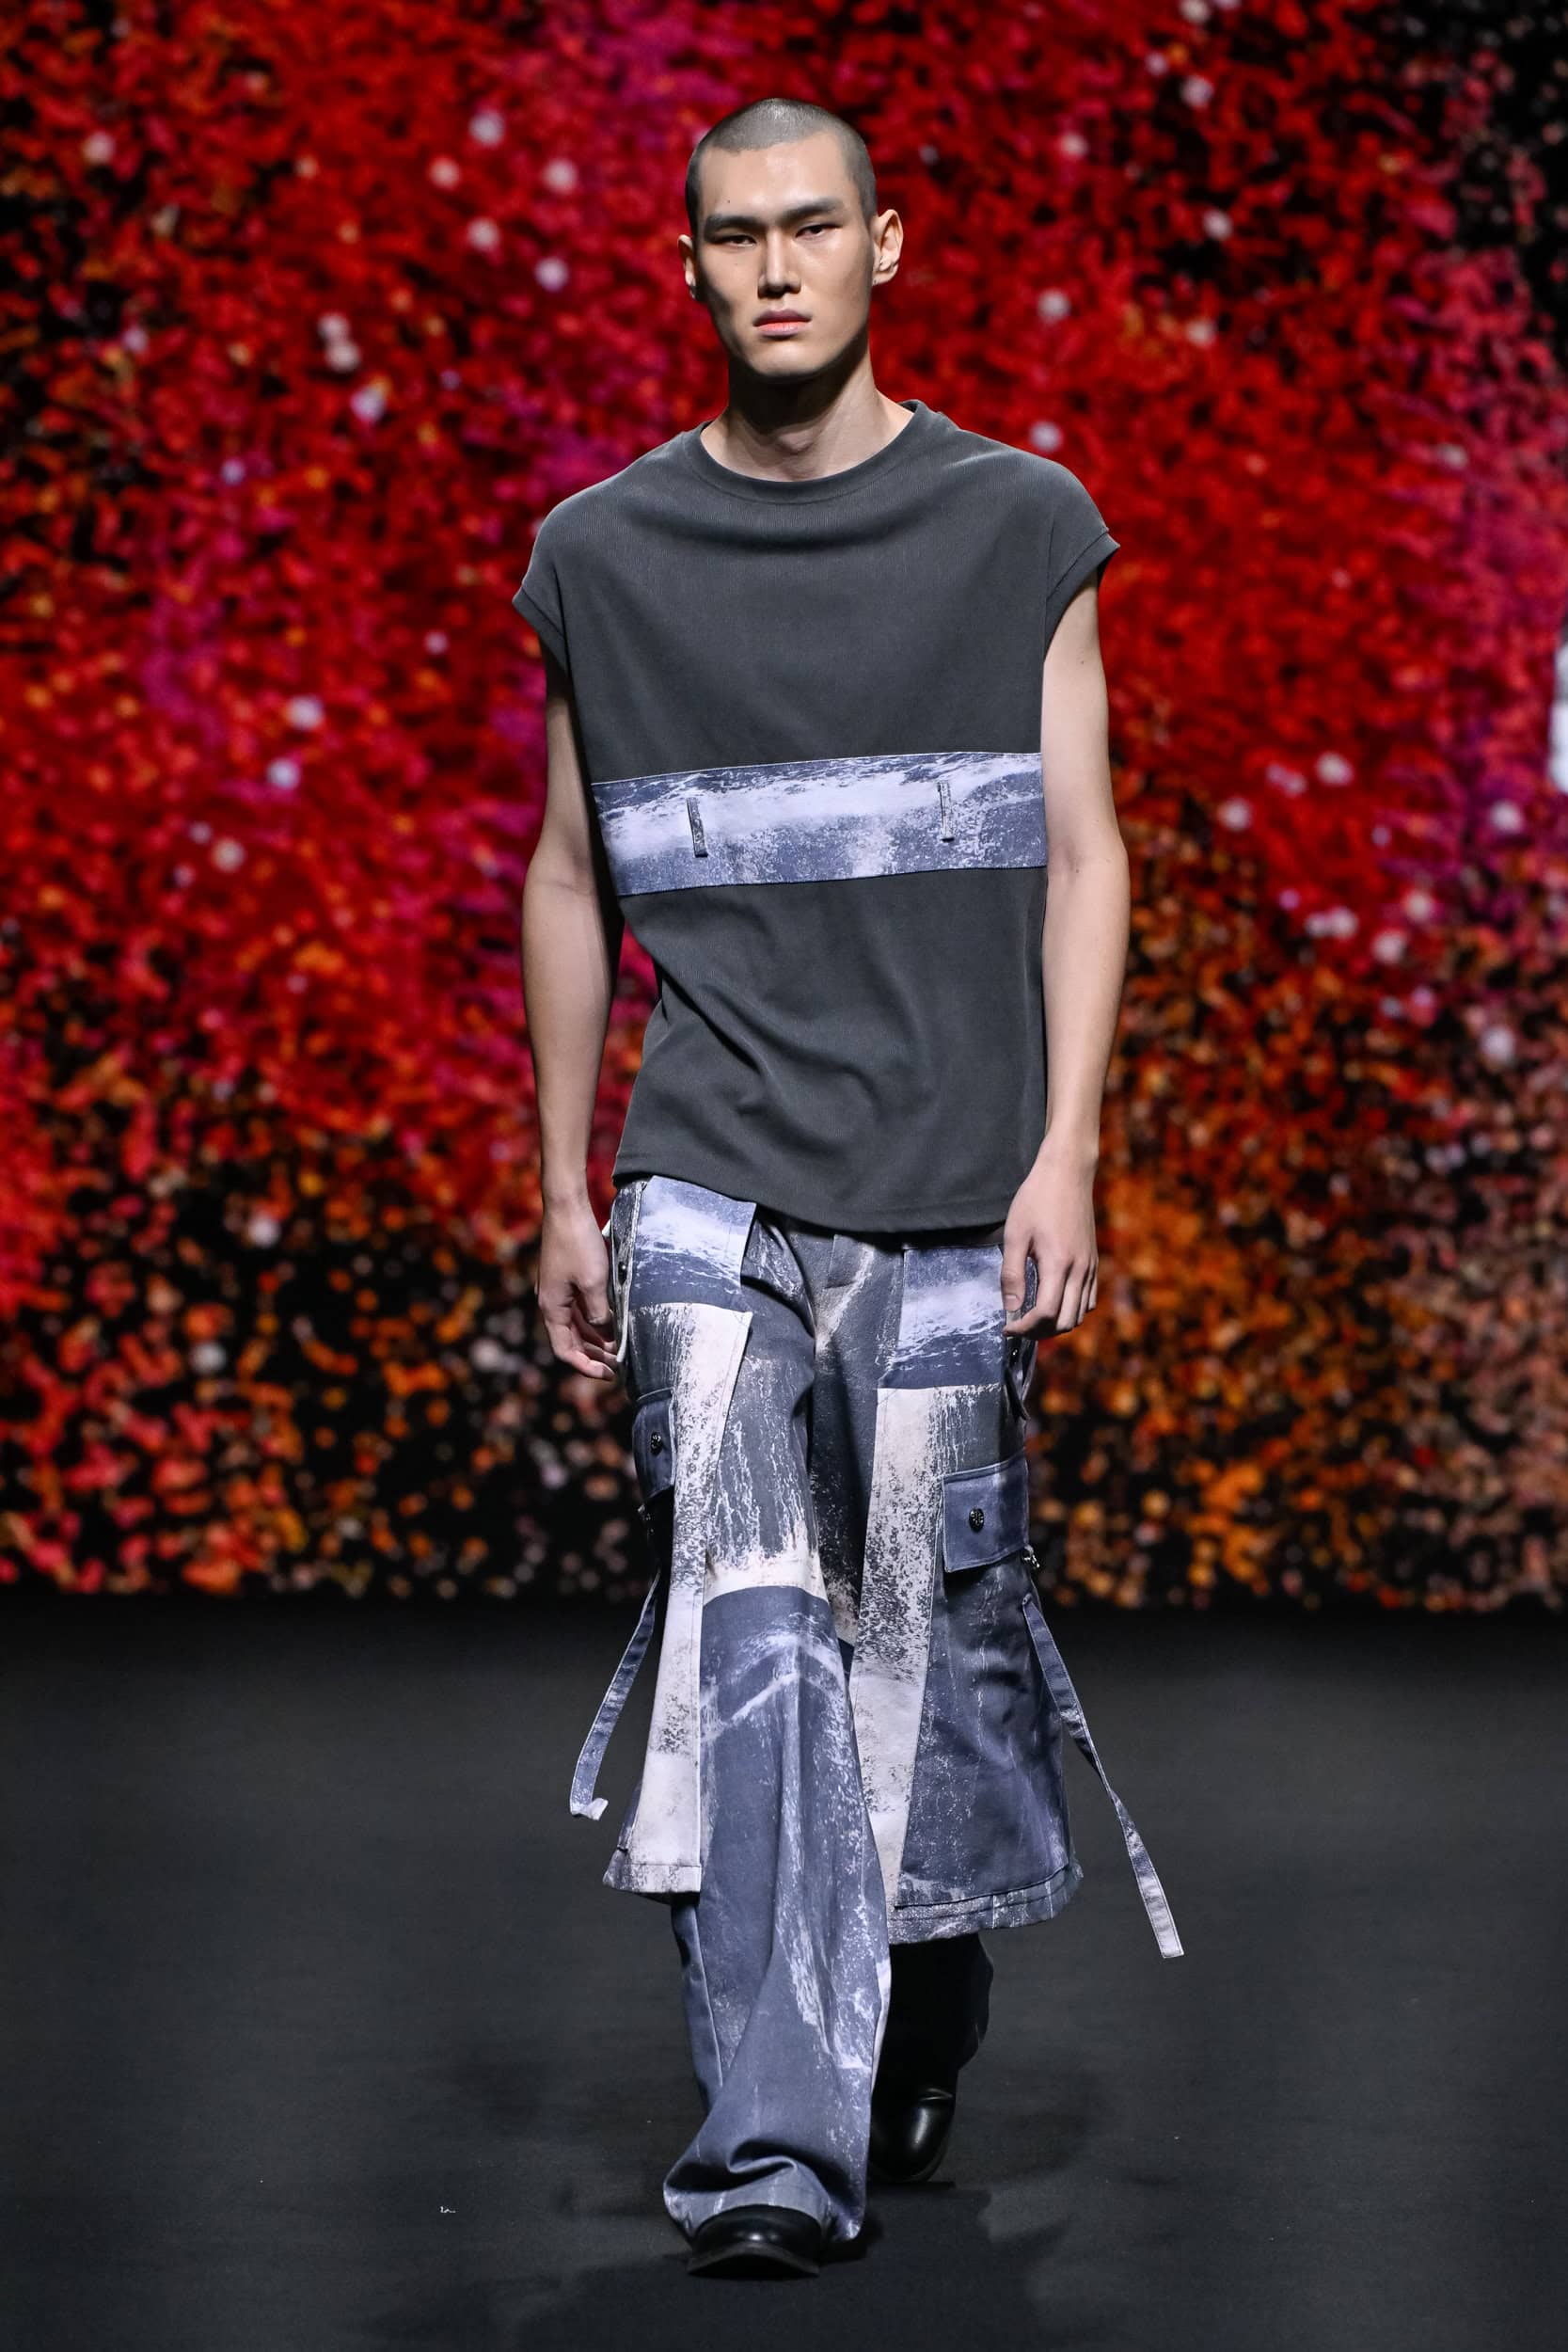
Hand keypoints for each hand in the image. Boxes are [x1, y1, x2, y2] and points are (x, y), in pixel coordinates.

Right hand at [537, 1196, 618, 1380]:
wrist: (566, 1207)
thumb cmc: (578, 1243)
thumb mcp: (594, 1283)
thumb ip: (600, 1313)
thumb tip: (608, 1335)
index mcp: (551, 1308)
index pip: (565, 1350)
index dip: (585, 1366)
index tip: (608, 1374)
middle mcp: (551, 1303)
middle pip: (570, 1341)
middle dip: (593, 1355)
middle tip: (619, 1366)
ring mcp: (558, 1291)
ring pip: (576, 1326)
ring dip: (596, 1339)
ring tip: (620, 1349)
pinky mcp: (566, 1279)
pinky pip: (579, 1309)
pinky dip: (595, 1321)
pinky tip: (613, 1324)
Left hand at [1000, 1149, 1099, 1339]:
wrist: (1067, 1174)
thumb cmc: (1036, 1199)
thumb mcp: (1015, 1235)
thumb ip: (1011, 1275)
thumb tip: (1010, 1309)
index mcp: (1058, 1264)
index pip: (1046, 1314)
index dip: (1024, 1328)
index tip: (1007, 1327)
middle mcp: (1080, 1270)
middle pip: (1066, 1322)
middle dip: (1039, 1332)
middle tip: (1017, 1325)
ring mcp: (1090, 1266)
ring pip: (1080, 1315)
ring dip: (1057, 1324)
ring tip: (1033, 1317)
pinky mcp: (1094, 1261)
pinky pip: (1088, 1299)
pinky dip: (1072, 1310)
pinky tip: (1052, 1301)